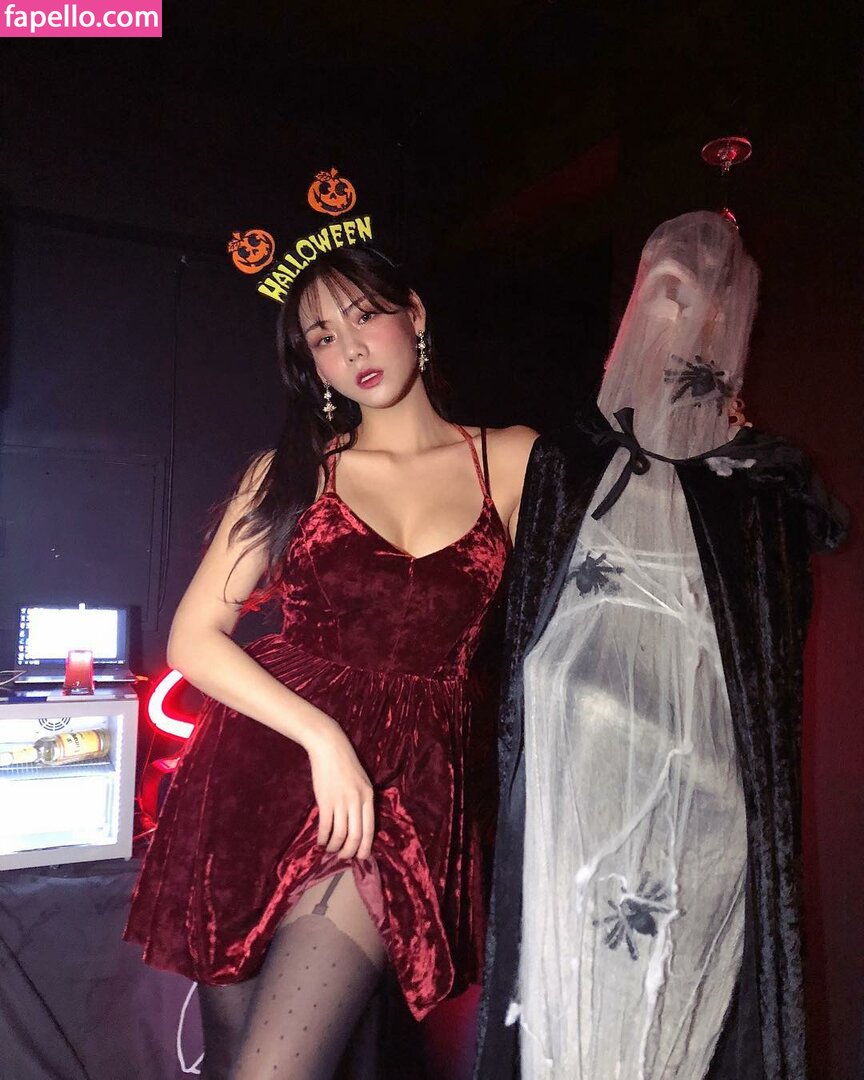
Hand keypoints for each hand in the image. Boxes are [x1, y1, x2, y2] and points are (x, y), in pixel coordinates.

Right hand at [306, 720, 374, 860]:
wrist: (329, 746)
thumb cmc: (345, 762)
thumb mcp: (361, 780)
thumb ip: (361, 799)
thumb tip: (358, 821)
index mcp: (368, 796)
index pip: (370, 828)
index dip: (365, 846)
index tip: (361, 856)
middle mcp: (357, 801)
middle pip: (356, 835)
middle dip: (350, 851)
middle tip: (344, 857)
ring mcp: (341, 802)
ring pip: (340, 835)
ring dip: (335, 846)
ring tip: (330, 850)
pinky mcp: (325, 801)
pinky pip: (326, 827)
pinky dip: (323, 838)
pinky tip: (321, 842)